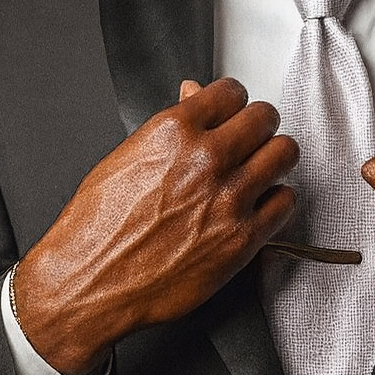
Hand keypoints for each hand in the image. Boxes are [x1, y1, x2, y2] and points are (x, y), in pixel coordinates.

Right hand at [15, 77, 297, 374]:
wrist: (88, 283)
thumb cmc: (99, 224)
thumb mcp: (127, 154)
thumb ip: (172, 122)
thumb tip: (194, 95)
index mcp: (175, 130)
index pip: (232, 91)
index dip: (232, 102)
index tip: (232, 112)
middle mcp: (206, 158)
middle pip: (265, 116)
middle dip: (257, 124)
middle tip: (249, 138)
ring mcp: (228, 198)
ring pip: (284, 152)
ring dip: (273, 156)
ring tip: (260, 166)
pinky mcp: (242, 238)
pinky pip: (286, 200)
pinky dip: (276, 199)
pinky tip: (259, 203)